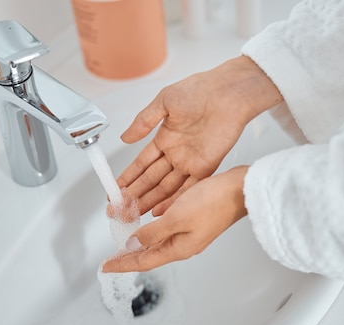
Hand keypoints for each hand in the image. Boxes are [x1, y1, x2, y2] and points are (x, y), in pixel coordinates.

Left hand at [102, 166, 249, 271]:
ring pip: (157, 242)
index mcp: (179, 248)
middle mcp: (184, 244)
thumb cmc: (214, 202)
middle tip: (111, 258)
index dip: (122, 264)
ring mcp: (189, 234)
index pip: (143, 261)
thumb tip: (133, 243)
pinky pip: (166, 230)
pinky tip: (146, 224)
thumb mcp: (176, 217)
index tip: (106, 267)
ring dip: (138, 242)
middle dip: (129, 256)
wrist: (240, 191)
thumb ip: (153, 232)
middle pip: (149, 255)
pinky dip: (151, 229)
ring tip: (124, 241)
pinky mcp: (194, 221)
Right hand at [117, 56, 281, 215]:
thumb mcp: (163, 102)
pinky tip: (160, 211)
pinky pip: (188, 188)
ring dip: (150, 201)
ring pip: (166, 187)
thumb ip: (143, 122)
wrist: (227, 94)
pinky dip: (174, 200)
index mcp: (165, 138)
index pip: (142, 164)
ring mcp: (190, 162)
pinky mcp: (206, 167)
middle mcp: (176, 153)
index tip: (116, 190)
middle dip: (135, 195)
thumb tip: (124, 138)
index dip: (128, 178)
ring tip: (135, 214)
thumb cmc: (200, 91)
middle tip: (120, 208)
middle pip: (151, 180)